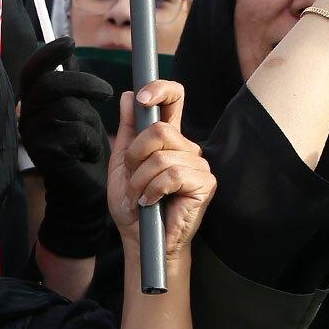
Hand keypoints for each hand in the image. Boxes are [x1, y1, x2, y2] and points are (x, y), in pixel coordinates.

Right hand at [18, 37, 114, 256]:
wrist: (80, 191)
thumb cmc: (83, 150)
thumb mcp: (79, 110)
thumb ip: (72, 87)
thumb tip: (69, 53)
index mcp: (31, 104)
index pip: (31, 70)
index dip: (49, 53)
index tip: (70, 42)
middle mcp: (25, 117)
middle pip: (52, 84)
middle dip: (84, 83)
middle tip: (106, 92)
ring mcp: (32, 136)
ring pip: (68, 109)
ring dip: (90, 121)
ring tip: (92, 138)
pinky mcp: (44, 153)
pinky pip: (74, 132)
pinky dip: (90, 141)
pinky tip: (87, 153)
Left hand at [108, 80, 213, 266]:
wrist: (140, 238)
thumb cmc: (134, 205)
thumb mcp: (122, 163)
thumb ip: (128, 130)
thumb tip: (130, 96)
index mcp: (168, 138)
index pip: (174, 99)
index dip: (161, 90)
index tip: (143, 98)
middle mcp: (186, 147)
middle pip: (159, 130)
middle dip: (135, 156)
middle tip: (132, 178)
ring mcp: (198, 164)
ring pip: (161, 156)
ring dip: (141, 180)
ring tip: (142, 196)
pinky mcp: (205, 183)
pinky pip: (172, 175)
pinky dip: (154, 190)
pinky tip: (153, 202)